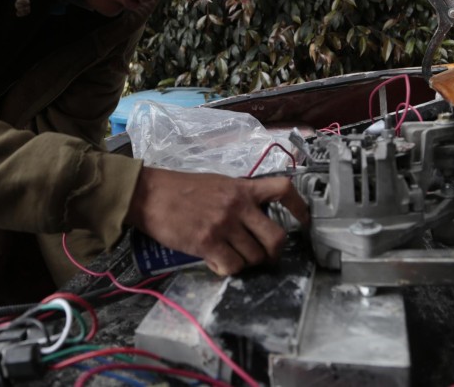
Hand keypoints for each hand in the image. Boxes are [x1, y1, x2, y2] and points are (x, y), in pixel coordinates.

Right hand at [124, 167, 308, 275]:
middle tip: (264, 256)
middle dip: (273, 253)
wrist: (150, 194)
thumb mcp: (217, 184)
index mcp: (242, 188)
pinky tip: (216, 262)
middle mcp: (238, 206)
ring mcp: (224, 225)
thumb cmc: (180, 188)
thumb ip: (238, 198)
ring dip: (246, 263)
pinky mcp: (208, 242)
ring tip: (232, 257)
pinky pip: (232, 266)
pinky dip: (227, 269)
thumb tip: (253, 220)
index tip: (304, 222)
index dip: (300, 208)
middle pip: (276, 237)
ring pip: (254, 257)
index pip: (283, 190)